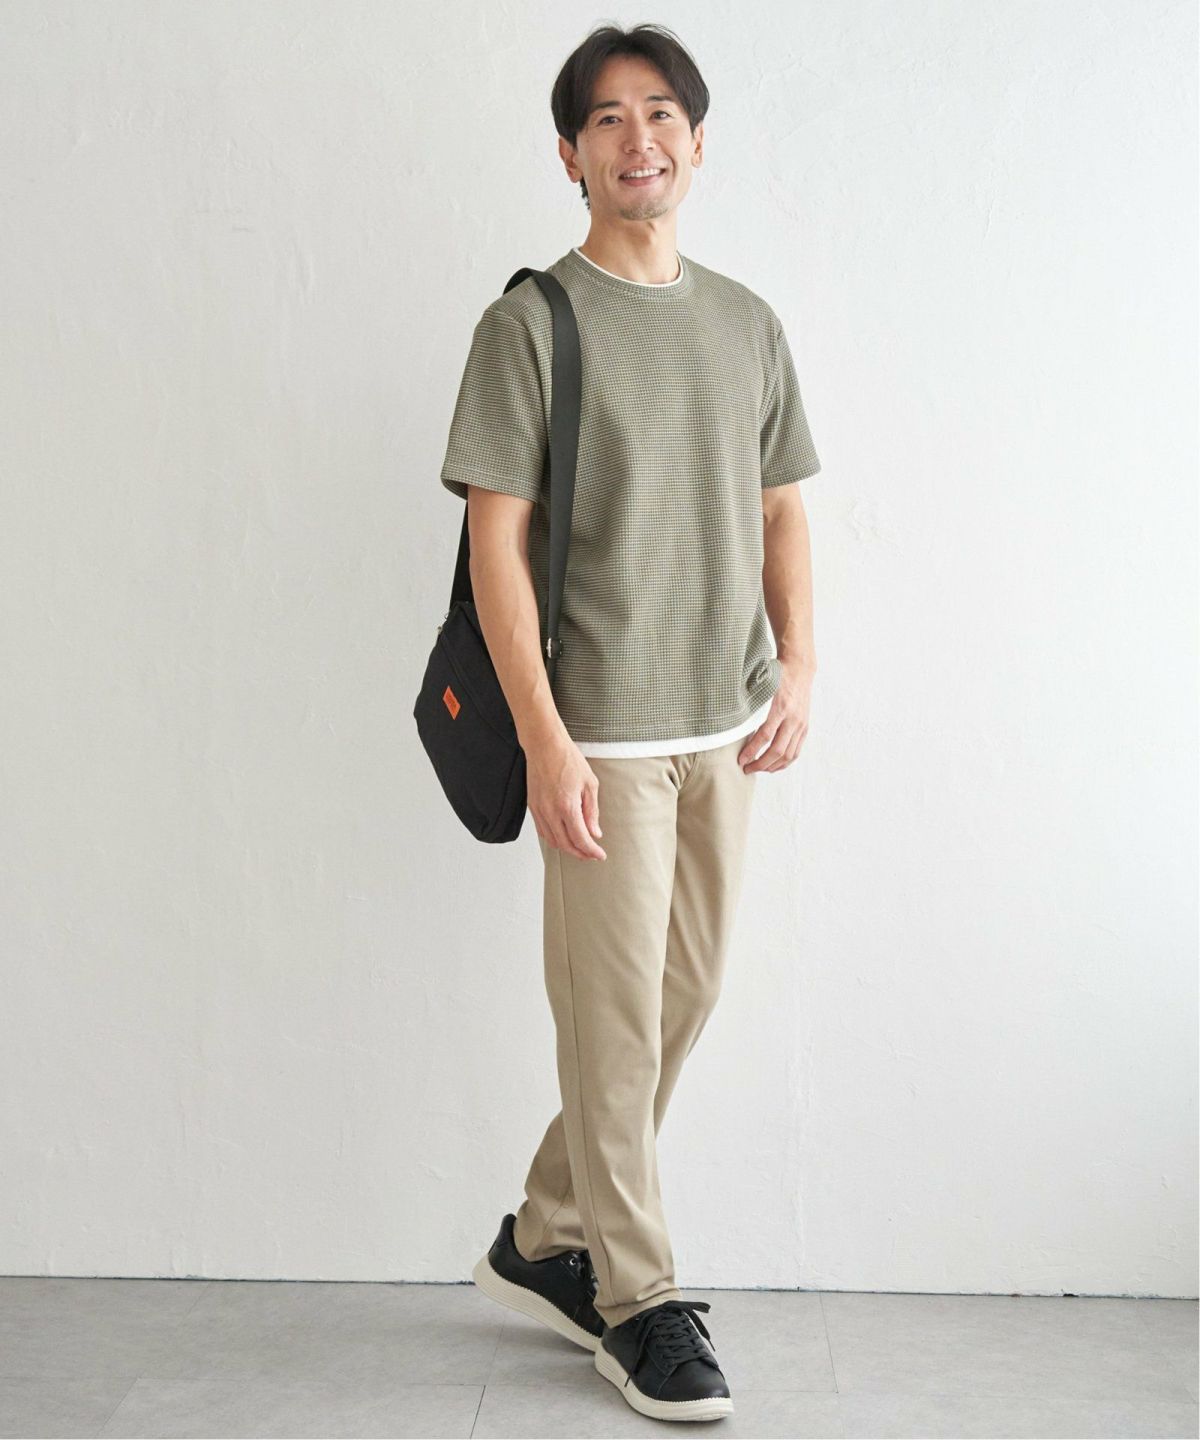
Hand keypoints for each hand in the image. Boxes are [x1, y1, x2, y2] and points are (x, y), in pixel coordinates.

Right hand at [526, 736, 606, 860]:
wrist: (544, 744)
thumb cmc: (568, 759)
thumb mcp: (589, 783)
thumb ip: (592, 811)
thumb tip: (595, 833)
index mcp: (567, 806)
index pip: (580, 839)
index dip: (591, 851)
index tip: (600, 855)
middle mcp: (550, 812)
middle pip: (565, 845)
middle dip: (580, 853)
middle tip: (592, 854)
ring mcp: (539, 810)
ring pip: (552, 841)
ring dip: (567, 848)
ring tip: (580, 847)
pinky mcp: (532, 806)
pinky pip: (542, 831)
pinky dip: (554, 838)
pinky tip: (564, 836)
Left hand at [737, 660, 814, 773]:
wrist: (801, 670)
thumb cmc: (778, 676)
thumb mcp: (763, 686)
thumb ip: (752, 704)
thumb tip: (734, 722)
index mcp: (780, 708)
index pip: (764, 736)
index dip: (752, 751)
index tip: (741, 760)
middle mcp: (793, 719)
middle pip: (777, 750)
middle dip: (760, 764)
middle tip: (746, 769)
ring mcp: (801, 725)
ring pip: (788, 755)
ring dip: (772, 766)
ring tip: (758, 769)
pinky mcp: (805, 728)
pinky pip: (796, 751)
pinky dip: (784, 762)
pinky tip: (773, 765)